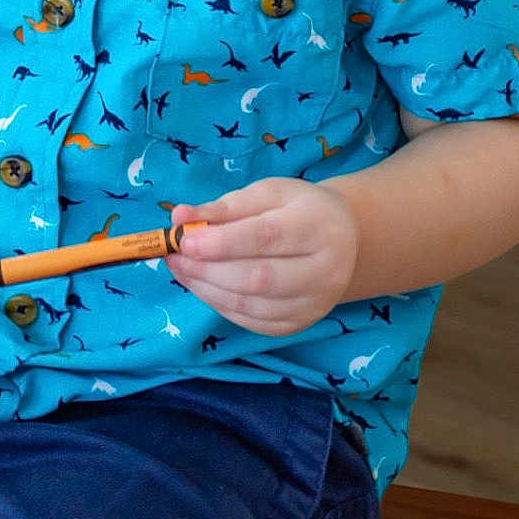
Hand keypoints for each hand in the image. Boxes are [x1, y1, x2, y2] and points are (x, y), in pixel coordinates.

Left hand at [165, 179, 360, 335]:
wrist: (344, 240)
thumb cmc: (297, 209)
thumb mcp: (268, 193)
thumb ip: (225, 206)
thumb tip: (180, 217)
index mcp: (317, 226)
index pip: (266, 238)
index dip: (222, 242)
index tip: (185, 240)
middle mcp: (324, 271)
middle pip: (259, 278)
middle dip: (208, 269)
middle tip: (174, 255)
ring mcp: (313, 304)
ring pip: (252, 305)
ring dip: (207, 288)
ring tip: (180, 267)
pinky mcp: (298, 324)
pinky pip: (251, 322)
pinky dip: (219, 304)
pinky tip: (201, 284)